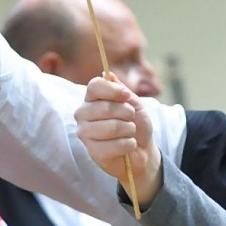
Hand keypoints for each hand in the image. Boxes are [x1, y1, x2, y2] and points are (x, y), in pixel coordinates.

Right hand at [74, 75, 163, 207]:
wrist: (142, 150)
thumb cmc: (135, 124)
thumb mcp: (133, 103)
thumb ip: (120, 89)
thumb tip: (108, 73)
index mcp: (91, 99)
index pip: (94, 86)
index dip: (113, 90)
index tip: (128, 96)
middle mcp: (83, 114)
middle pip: (105, 107)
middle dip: (127, 113)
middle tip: (131, 119)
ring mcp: (85, 133)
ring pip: (112, 127)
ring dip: (129, 130)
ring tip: (129, 133)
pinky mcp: (93, 152)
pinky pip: (116, 145)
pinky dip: (129, 145)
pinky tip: (126, 147)